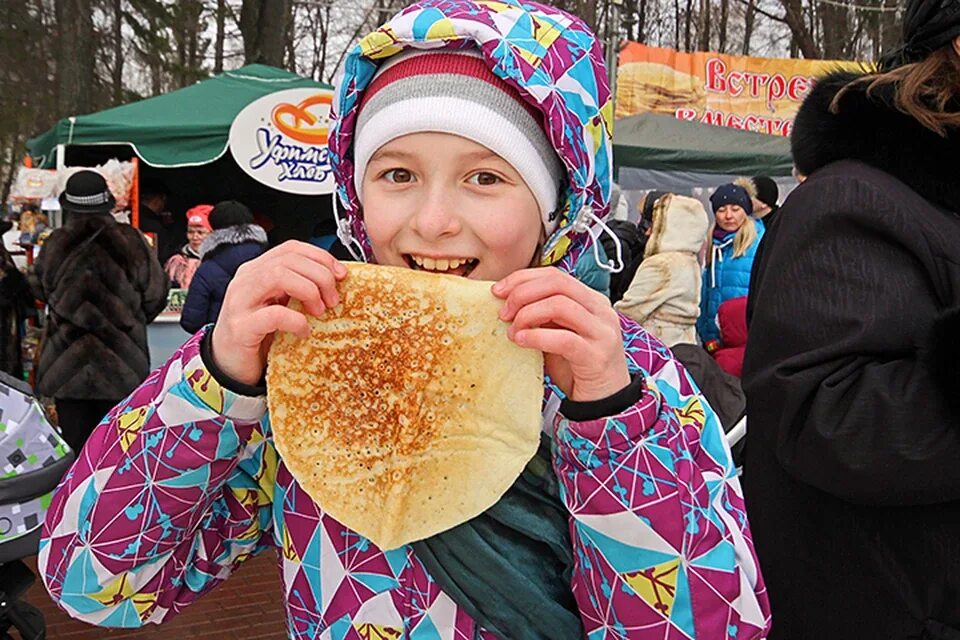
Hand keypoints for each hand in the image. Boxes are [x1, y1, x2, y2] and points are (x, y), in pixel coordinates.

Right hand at [210, 241, 347, 385]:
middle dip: (320, 276)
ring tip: (319, 311)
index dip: (320, 257)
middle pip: (288, 259)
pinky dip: (296, 321)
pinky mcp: (240, 327)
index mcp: (256, 270)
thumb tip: (335, 280)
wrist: (229, 365)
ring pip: (278, 276)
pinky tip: (303, 332)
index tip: (340, 275)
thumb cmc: (259, 335)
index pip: (291, 248)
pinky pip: (274, 314)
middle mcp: (245, 280)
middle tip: (332, 300)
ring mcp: (240, 302)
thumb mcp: (280, 305)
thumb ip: (298, 289)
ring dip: (308, 291)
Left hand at [492, 267, 630, 401]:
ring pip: (560, 305)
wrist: (605, 401)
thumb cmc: (577, 367)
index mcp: (591, 300)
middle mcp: (600, 310)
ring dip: (528, 314)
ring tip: (512, 331)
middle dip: (522, 293)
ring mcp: (602, 332)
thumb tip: (507, 303)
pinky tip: (521, 341)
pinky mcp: (597, 356)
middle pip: (557, 283)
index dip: (523, 279)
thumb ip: (542, 317)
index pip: (554, 275)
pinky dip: (537, 337)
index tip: (498, 291)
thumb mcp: (558, 334)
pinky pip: (564, 339)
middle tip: (503, 312)